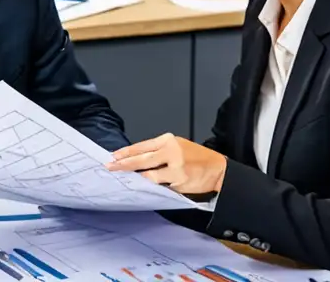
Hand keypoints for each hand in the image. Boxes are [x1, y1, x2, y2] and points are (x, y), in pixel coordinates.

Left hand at [107, 133, 226, 193]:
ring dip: (139, 179)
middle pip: (142, 160)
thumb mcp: (177, 146)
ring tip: (129, 180)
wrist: (218, 168)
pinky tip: (150, 188)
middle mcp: (171, 152)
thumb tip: (136, 160)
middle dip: (124, 165)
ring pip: (150, 176)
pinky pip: (162, 187)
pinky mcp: (181, 182)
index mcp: (168, 140)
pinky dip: (156, 188)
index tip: (114, 156)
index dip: (126, 152)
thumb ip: (158, 151)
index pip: (142, 146)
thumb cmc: (195, 157)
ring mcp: (176, 168)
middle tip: (111, 167)